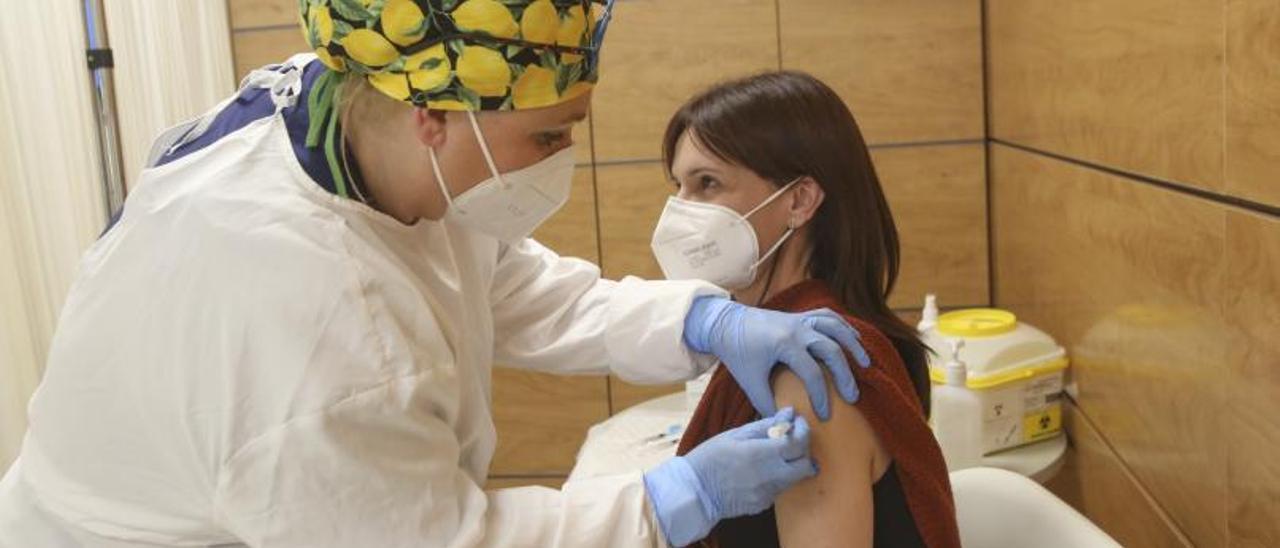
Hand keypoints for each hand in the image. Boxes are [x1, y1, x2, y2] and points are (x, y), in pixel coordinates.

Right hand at [644, 408, 815, 545]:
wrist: (694, 492)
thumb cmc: (710, 457)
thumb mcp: (735, 435)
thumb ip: (765, 425)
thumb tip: (789, 414)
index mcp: (760, 454)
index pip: (798, 443)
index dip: (804, 430)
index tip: (798, 423)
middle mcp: (769, 476)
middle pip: (806, 465)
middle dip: (804, 450)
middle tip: (793, 440)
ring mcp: (767, 493)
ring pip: (795, 478)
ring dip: (792, 464)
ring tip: (775, 454)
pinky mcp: (763, 505)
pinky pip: (780, 489)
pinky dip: (778, 477)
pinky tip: (761, 471)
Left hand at [684, 297, 871, 419]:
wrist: (726, 324)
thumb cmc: (737, 354)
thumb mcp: (749, 381)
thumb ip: (766, 403)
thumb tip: (784, 423)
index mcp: (784, 344)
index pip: (812, 373)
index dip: (821, 397)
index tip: (825, 415)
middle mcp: (796, 329)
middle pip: (831, 350)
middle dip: (844, 375)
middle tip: (852, 397)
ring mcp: (800, 319)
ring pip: (835, 327)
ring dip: (853, 345)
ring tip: (865, 364)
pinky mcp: (800, 316)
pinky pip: (828, 316)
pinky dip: (844, 326)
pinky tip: (855, 339)